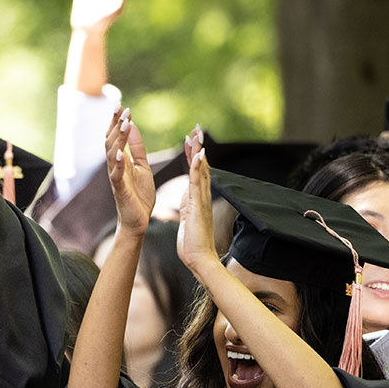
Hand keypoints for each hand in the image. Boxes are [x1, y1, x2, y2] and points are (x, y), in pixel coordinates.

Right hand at [106, 107, 154, 234]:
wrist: (137, 220)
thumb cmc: (139, 195)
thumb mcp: (142, 166)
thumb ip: (136, 147)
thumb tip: (131, 125)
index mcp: (121, 160)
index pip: (116, 137)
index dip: (117, 121)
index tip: (121, 105)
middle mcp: (115, 166)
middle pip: (110, 141)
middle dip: (115, 125)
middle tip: (121, 108)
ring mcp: (116, 177)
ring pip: (112, 154)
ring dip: (117, 139)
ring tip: (122, 124)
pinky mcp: (120, 189)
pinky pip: (116, 175)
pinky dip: (117, 163)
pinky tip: (119, 153)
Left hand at [176, 127, 217, 269]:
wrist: (199, 259)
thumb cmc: (192, 242)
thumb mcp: (187, 217)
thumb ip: (188, 204)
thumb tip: (187, 195)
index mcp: (195, 198)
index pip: (195, 171)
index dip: (192, 155)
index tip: (189, 139)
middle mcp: (201, 196)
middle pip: (200, 166)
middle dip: (198, 147)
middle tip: (196, 128)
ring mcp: (201, 200)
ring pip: (200, 171)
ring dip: (198, 152)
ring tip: (196, 135)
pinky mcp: (198, 206)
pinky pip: (198, 184)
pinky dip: (198, 169)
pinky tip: (198, 155)